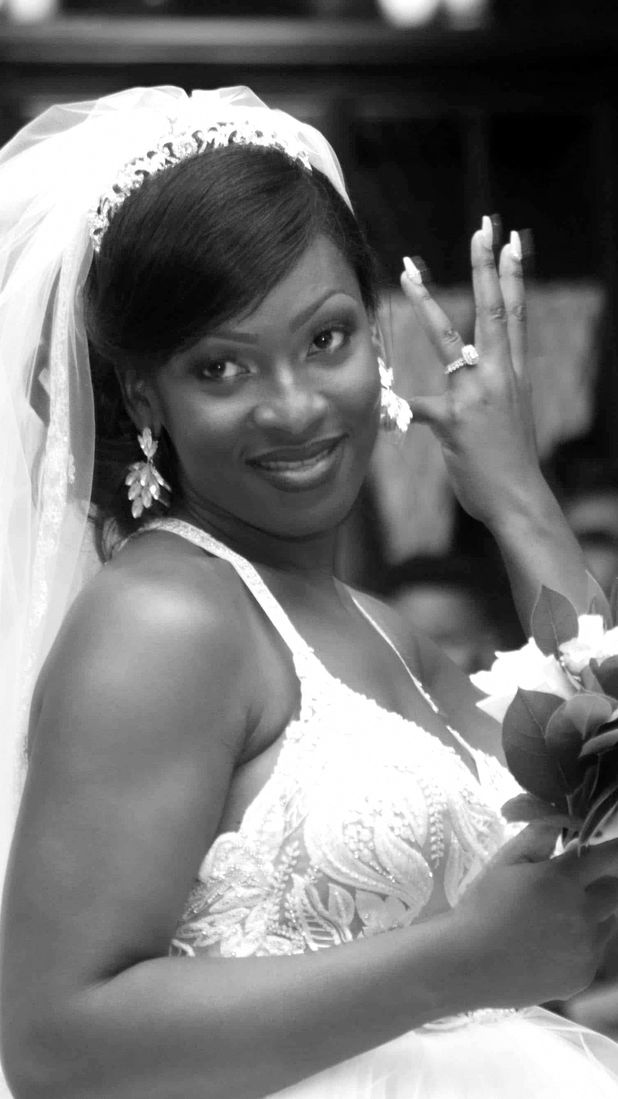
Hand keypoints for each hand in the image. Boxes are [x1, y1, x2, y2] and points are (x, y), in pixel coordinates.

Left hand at [400, 219, 543, 528]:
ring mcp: (478, 395)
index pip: (513, 313)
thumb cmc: (509, 462)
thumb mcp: (509, 415)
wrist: (519, 498)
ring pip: (450, 340)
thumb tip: (467, 377)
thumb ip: (488, 389)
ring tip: (411, 273)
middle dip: (488, 267)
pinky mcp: (456, 421)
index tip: (509, 241)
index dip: (511, 275)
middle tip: (485, 229)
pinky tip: (385, 406)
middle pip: (493, 310)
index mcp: (513, 372)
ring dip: (428, 304)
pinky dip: (398, 407)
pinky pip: (418, 406)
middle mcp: (500, 376)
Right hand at [451, 821, 617, 1008]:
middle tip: (570, 884)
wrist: (468, 963)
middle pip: (615, 890)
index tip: (601, 850)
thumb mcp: (505, 861)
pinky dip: (582, 943)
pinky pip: (595, 951)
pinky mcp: (584, 976)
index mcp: (562, 880)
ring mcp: (586, 949)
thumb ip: (539, 834)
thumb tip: (566, 818)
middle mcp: (583, 914)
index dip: (609, 849)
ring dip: (593, 913)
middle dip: (599, 881)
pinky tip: (550, 944)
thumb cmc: (483, 906)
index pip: (609, 855)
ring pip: (607, 921)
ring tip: (555, 917)